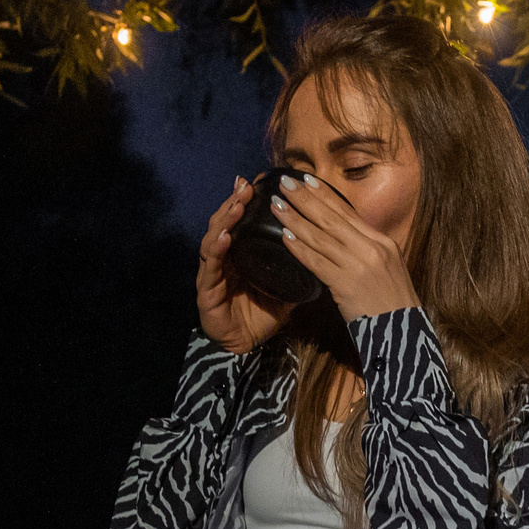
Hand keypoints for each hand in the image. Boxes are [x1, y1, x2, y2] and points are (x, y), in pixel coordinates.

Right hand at [195, 176, 294, 352]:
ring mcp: (212, 273)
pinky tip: (225, 237)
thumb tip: (322, 251)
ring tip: (238, 204)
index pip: (243, 221)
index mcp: (241, 254)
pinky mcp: (206, 291)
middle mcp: (224, 258)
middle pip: (226, 223)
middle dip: (235, 202)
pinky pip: (210, 267)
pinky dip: (216, 249)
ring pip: (214, 238)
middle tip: (246, 184)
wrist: (245, 347)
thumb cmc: (261, 315)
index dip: (249, 201)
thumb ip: (296, 268)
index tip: (260, 180)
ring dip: (225, 219)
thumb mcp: (285, 287)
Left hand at [269, 171, 419, 321]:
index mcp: (383, 241)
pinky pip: (317, 262)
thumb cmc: (393, 304)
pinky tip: (284, 236)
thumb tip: (342, 236)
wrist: (403, 332)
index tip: (307, 180)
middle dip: (306, 198)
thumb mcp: (388, 268)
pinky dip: (299, 248)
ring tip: (276, 205)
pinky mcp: (346, 284)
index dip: (326, 195)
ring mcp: (360, 265)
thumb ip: (367, 250)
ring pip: (321, 236)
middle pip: (332, 218)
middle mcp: (372, 248)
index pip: (349, 212)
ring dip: (295, 219)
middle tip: (285, 182)